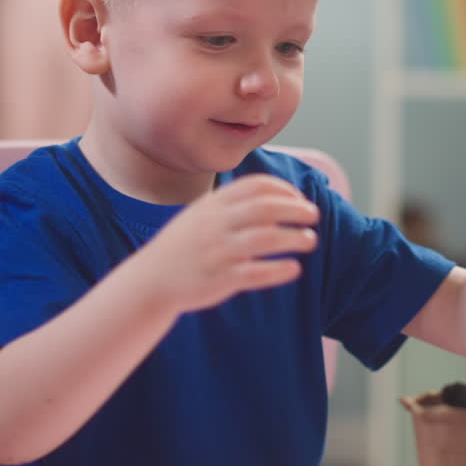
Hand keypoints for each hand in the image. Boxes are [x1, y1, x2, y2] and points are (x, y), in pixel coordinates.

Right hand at [127, 174, 319, 311]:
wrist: (151, 279)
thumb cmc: (184, 245)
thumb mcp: (202, 214)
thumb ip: (233, 204)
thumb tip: (277, 197)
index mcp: (213, 205)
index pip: (256, 186)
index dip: (283, 189)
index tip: (299, 199)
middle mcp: (216, 224)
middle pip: (266, 208)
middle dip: (295, 209)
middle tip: (313, 215)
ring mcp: (218, 252)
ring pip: (265, 238)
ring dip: (293, 238)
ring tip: (310, 240)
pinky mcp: (221, 279)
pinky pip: (256, 272)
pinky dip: (278, 269)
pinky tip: (294, 268)